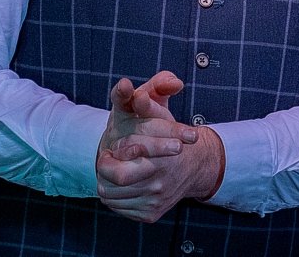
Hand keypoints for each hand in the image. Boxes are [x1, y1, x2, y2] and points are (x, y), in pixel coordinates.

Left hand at [96, 72, 223, 221]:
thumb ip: (151, 91)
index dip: (107, 159)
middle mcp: (160, 181)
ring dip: (109, 182)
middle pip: (112, 185)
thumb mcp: (161, 108)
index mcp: (162, 155)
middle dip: (104, 172)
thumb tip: (126, 84)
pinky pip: (119, 208)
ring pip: (111, 197)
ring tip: (117, 168)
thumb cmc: (169, 134)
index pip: (118, 169)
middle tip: (108, 160)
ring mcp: (156, 200)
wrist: (195, 166)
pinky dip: (117, 196)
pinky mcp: (151, 214)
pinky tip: (126, 183)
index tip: (111, 149)